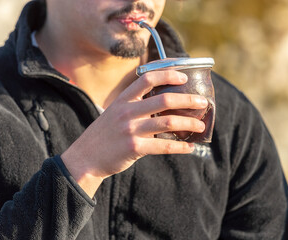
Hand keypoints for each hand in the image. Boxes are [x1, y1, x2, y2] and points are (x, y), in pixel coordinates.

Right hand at [61, 70, 207, 196]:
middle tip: (202, 103)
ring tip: (200, 126)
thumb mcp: (113, 113)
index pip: (147, 78)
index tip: (183, 75)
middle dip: (188, 99)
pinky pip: (164, 145)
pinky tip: (189, 148)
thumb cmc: (103, 135)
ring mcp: (131, 129)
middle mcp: (127, 111)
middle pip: (164, 99)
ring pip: (168, 121)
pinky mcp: (134, 148)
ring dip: (189, 123)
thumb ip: (133, 106)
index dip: (168, 73)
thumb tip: (161, 104)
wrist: (85, 158)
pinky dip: (180, 147)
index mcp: (123, 100)